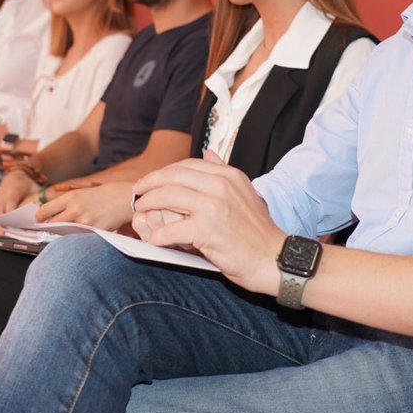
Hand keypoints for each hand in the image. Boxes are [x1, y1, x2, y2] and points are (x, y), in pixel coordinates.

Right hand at [0, 169, 39, 219]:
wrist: (14, 176)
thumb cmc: (27, 185)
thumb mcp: (35, 189)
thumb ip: (38, 200)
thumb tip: (42, 214)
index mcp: (13, 190)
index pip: (10, 202)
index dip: (10, 213)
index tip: (12, 223)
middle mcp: (1, 196)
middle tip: (2, 235)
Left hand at [36, 180, 133, 229]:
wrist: (130, 198)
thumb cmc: (111, 192)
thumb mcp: (87, 189)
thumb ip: (70, 196)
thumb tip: (54, 204)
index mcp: (72, 196)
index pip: (46, 209)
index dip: (39, 216)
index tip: (39, 220)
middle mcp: (75, 209)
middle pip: (51, 223)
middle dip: (48, 227)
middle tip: (48, 229)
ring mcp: (84, 222)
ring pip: (63, 233)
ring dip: (62, 233)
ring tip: (63, 233)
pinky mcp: (94, 231)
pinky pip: (79, 237)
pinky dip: (77, 237)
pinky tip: (79, 236)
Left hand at [132, 151, 284, 294]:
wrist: (275, 259)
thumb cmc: (258, 232)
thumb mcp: (245, 193)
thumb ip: (224, 172)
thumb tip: (208, 153)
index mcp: (228, 175)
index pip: (186, 165)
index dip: (163, 172)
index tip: (151, 181)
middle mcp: (220, 185)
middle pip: (172, 176)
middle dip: (149, 184)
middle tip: (137, 194)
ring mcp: (213, 206)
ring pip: (166, 197)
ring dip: (147, 205)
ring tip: (140, 213)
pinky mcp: (206, 230)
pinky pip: (170, 229)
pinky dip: (157, 234)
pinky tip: (154, 239)